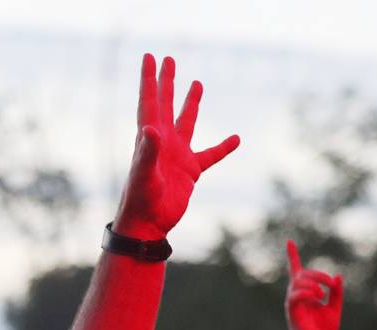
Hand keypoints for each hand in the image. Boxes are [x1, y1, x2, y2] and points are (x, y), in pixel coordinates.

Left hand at [113, 55, 239, 240]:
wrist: (147, 226)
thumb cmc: (141, 201)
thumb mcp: (144, 176)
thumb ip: (147, 153)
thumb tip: (150, 129)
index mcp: (150, 139)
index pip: (150, 102)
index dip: (149, 79)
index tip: (151, 57)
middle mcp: (163, 143)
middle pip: (165, 105)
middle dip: (166, 82)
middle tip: (169, 60)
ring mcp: (177, 156)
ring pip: (186, 123)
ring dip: (190, 104)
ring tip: (197, 84)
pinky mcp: (190, 172)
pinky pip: (210, 155)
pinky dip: (223, 147)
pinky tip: (236, 139)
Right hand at [284, 240, 342, 329]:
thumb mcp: (336, 308)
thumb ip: (337, 293)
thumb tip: (338, 276)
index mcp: (307, 294)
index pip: (296, 271)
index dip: (292, 257)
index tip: (289, 242)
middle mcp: (297, 296)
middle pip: (301, 274)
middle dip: (318, 275)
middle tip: (331, 285)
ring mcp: (293, 303)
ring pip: (298, 282)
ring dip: (313, 283)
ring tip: (323, 295)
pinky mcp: (293, 311)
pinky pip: (295, 295)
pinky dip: (307, 292)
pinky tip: (316, 297)